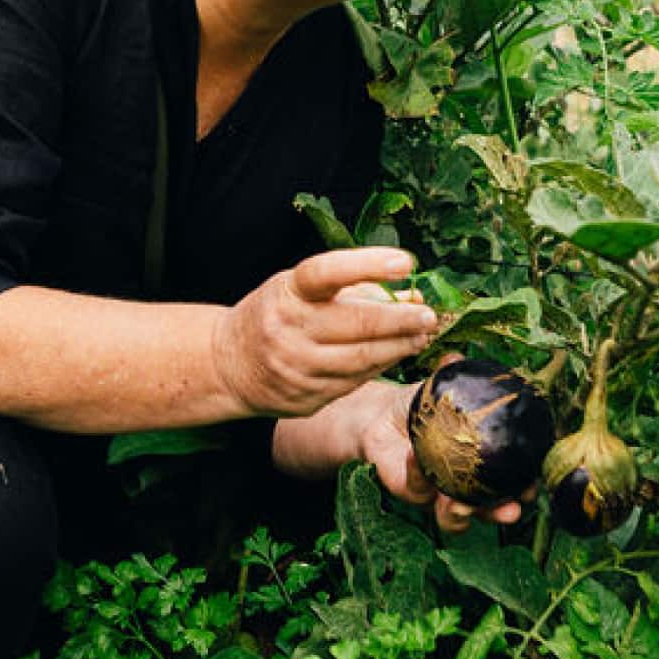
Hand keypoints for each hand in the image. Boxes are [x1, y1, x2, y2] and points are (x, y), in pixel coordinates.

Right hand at [216, 247, 439, 417]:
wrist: (229, 363)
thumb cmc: (276, 314)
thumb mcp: (300, 289)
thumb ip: (353, 287)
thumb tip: (411, 294)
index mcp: (288, 292)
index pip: (328, 272)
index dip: (368, 264)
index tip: (405, 263)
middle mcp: (289, 329)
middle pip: (356, 323)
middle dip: (401, 320)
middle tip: (429, 315)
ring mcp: (296, 366)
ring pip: (361, 358)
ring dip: (398, 347)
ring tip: (421, 336)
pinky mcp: (305, 396)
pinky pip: (353, 381)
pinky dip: (379, 367)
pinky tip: (395, 355)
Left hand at [352, 369, 532, 534]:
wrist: (382, 416)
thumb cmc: (423, 404)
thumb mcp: (440, 389)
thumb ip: (452, 375)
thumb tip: (455, 357)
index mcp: (484, 463)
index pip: (512, 481)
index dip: (526, 487)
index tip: (534, 485)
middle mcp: (466, 486)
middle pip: (490, 510)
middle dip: (502, 513)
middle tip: (509, 510)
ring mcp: (440, 494)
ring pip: (455, 519)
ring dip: (462, 515)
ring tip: (460, 503)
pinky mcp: (412, 491)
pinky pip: (418, 489)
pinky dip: (418, 474)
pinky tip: (415, 457)